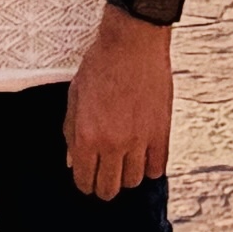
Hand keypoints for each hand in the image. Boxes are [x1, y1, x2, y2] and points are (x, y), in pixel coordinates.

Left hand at [65, 8, 172, 203]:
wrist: (132, 43)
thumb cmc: (100, 65)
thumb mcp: (75, 97)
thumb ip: (71, 133)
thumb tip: (73, 162)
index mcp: (86, 136)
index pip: (85, 180)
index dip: (85, 184)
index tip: (88, 179)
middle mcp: (112, 143)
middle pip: (109, 188)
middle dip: (104, 186)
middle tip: (105, 176)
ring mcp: (139, 140)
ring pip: (134, 181)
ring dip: (127, 175)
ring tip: (124, 163)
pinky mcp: (161, 133)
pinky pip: (157, 168)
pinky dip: (149, 167)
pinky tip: (143, 156)